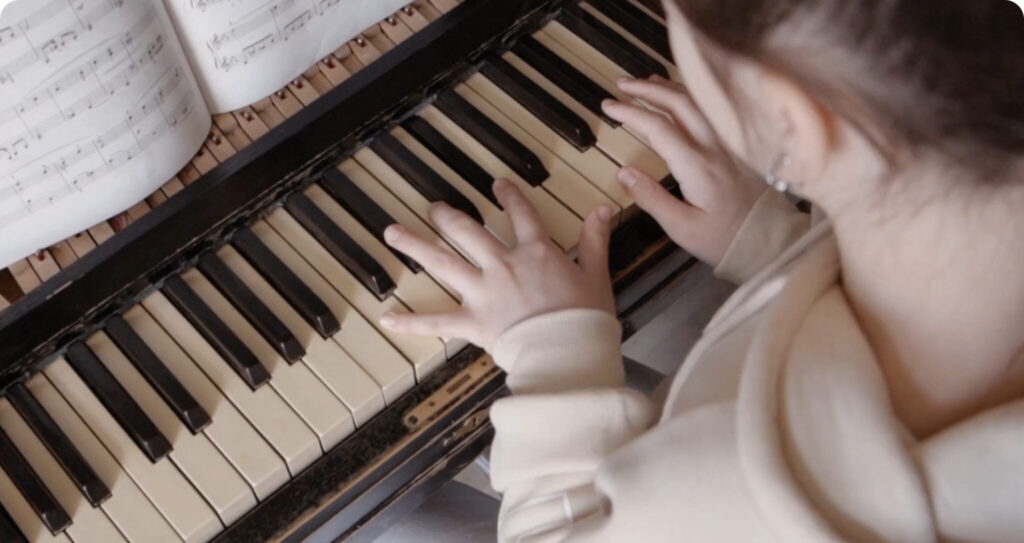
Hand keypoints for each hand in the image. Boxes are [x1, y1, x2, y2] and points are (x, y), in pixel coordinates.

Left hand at [379, 178, 614, 351]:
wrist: (568, 353)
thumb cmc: (586, 320)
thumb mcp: (596, 275)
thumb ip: (595, 241)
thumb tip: (604, 210)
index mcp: (536, 252)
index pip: (521, 214)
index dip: (510, 196)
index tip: (499, 184)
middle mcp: (503, 265)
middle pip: (469, 231)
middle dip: (448, 216)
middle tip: (434, 208)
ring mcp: (484, 293)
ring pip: (443, 262)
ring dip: (416, 245)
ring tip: (392, 233)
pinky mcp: (474, 323)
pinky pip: (437, 322)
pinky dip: (412, 322)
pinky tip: (387, 318)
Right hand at [602, 75, 766, 266]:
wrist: (767, 242)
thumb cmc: (722, 239)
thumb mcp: (681, 228)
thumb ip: (651, 198)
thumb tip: (623, 173)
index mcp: (698, 167)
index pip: (658, 127)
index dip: (630, 113)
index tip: (607, 107)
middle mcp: (715, 147)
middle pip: (679, 103)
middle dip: (646, 90)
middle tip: (621, 85)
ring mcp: (730, 142)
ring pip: (698, 102)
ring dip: (668, 88)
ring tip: (643, 83)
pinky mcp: (738, 144)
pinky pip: (711, 110)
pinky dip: (690, 97)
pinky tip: (678, 96)